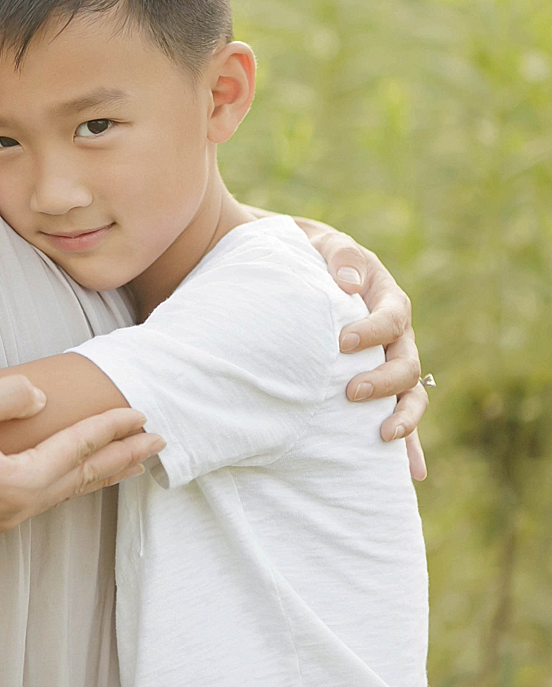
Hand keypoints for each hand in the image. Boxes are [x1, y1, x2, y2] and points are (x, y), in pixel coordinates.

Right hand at [0, 376, 164, 538]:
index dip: (110, 429)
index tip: (139, 413)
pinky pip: (35, 500)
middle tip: (157, 443)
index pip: (76, 450)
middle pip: (80, 480)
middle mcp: (13, 509)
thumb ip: (11, 395)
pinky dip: (61, 485)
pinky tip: (60, 479)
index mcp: (16, 483)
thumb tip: (43, 399)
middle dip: (120, 460)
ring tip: (121, 463)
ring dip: (93, 475)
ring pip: (59, 494)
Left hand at [299, 218, 428, 480]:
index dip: (372, 331)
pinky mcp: (378, 383)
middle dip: (383, 381)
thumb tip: (348, 282)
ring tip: (383, 436)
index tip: (342, 342)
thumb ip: (341, 257)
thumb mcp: (327, 246)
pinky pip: (398, 414)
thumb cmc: (317, 257)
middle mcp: (396, 335)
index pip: (392, 318)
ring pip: (411, 394)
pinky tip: (412, 472)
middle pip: (406, 363)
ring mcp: (389, 362)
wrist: (307, 269)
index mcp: (388, 300)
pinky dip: (408, 443)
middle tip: (351, 391)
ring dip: (402, 418)